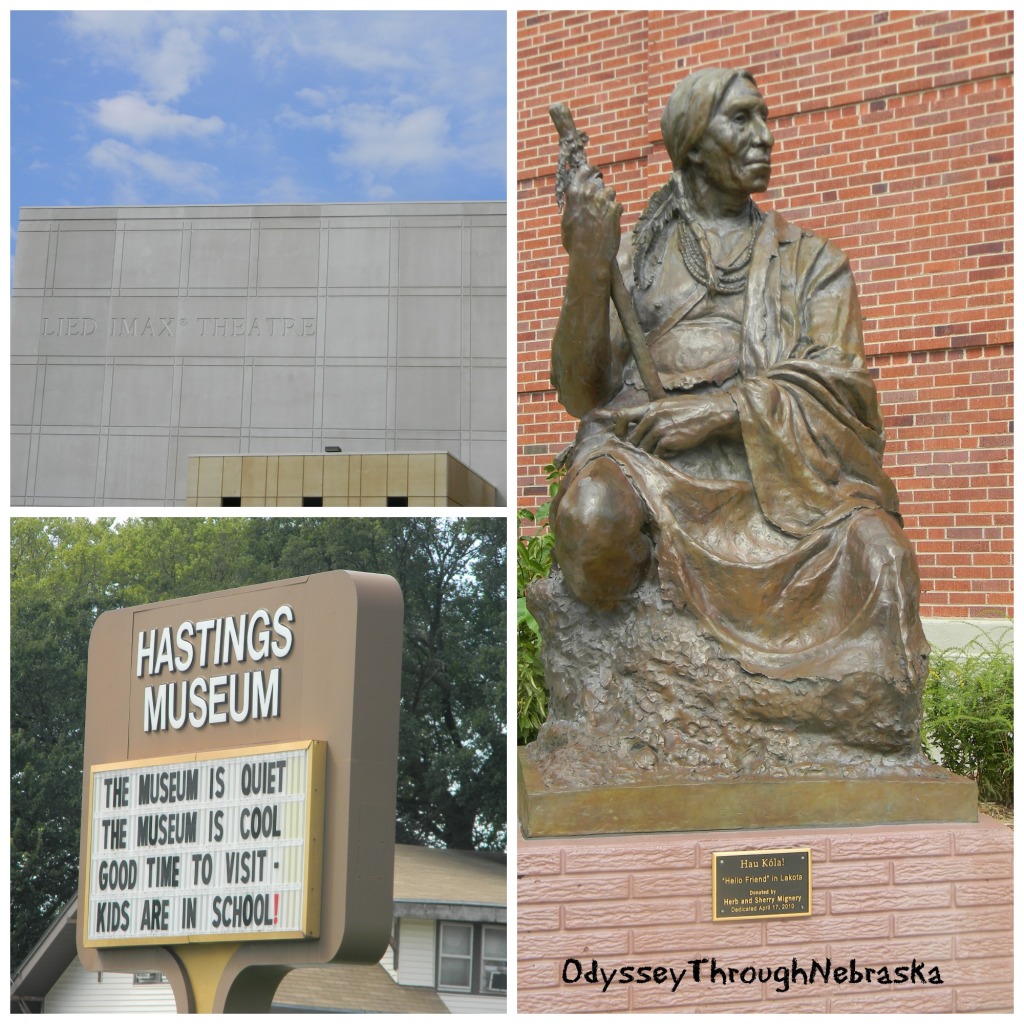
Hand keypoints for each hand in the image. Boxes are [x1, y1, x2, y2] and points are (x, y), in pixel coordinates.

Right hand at [561, 165, 620, 265]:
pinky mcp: (615, 209)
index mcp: (574, 194)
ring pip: (610, 193)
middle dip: (600, 190)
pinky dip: (616, 214)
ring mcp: (603, 201)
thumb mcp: (567, 222)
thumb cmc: (575, 244)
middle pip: (599, 183)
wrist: (590, 257)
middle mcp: (589, 194)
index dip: (592, 171)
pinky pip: (618, 206)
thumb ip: (572, 206)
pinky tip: (610, 225)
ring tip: (604, 218)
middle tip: (601, 201)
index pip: (585, 170)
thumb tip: (574, 198)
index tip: (596, 174)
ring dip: (608, 202)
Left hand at [614, 393, 737, 456]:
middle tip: (655, 445)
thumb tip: (633, 423)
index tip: (622, 436)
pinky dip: (665, 454)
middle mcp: (651, 418)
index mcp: (649, 408)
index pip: (622, 416)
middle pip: (633, 439)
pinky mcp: (667, 441)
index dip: (619, 428)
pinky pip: (658, 454)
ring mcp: (658, 429)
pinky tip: (675, 447)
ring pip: (645, 449)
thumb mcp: (666, 405)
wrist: (709, 414)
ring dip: (654, 450)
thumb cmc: (688, 410)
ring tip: (668, 444)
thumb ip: (649, 413)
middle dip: (641, 445)